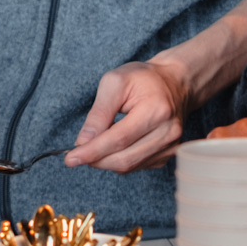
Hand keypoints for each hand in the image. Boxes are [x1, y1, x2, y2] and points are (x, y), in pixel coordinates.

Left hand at [67, 60, 189, 171]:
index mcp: (156, 110)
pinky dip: (119, 159)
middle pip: (124, 158)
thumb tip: (84, 142)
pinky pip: (136, 166)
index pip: (119, 139)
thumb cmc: (144, 79)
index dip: (92, 151)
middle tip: (78, 153)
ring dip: (106, 160)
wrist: (175, 83)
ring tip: (98, 142)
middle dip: (95, 159)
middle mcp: (168, 132)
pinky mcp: (168, 155)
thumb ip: (99, 113)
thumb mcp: (115, 82)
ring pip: (129, 166)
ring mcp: (171, 146)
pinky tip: (116, 144)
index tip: (71, 159)